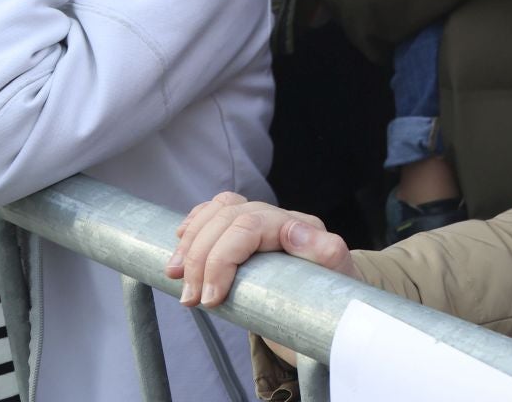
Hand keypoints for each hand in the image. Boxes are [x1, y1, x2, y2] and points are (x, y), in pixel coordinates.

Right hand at [168, 192, 357, 314]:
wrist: (325, 296)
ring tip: (174, 279)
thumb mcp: (336, 275)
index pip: (248, 226)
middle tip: (190, 300)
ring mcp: (257, 218)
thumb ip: (327, 252)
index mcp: (296, 224)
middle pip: (226, 219)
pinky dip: (193, 225)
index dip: (222, 259)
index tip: (211, 299)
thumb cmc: (329, 290)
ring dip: (189, 245)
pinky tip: (178, 242)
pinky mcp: (242, 228)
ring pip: (215, 213)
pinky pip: (213, 212)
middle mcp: (274, 216)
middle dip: (199, 259)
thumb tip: (295, 233)